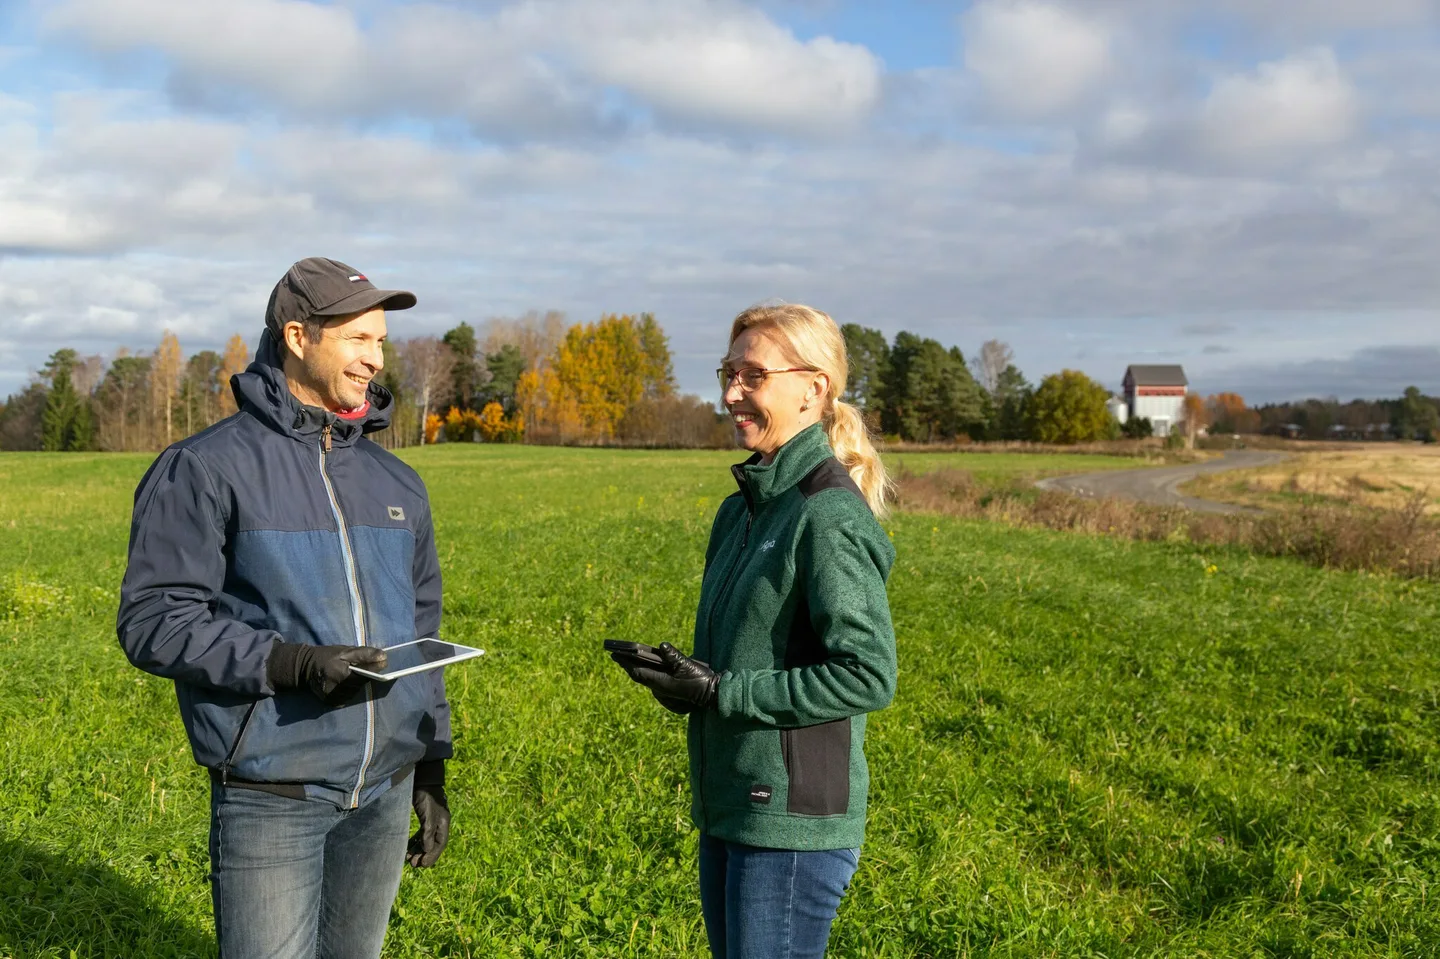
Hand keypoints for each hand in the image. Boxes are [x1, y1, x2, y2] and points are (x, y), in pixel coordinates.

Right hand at [267, 642, 386, 703]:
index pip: (364, 677)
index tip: (380, 664)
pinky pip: (347, 698)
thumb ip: (365, 654)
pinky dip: (349, 691)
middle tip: (355, 669)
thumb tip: (384, 658)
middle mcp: (335, 689)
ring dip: (355, 684)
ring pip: (355, 692)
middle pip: (360, 685)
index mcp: (339, 673)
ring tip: (348, 675)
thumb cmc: (327, 656)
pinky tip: (343, 683)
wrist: (304, 667)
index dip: (373, 671)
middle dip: (362, 677)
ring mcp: (332, 698)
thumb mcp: (346, 651)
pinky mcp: (330, 703)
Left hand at [408, 774, 449, 867]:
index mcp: (443, 823)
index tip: (423, 865)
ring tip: (409, 858)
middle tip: (414, 865)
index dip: (432, 856)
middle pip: (433, 843)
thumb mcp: (428, 814)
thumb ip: (428, 832)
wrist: (422, 778)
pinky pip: (421, 833)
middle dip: (424, 855)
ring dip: (419, 850)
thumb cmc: (426, 795)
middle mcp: (439, 822)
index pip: (440, 844)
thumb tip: (428, 849)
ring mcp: (432, 819)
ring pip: (426, 839)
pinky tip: (408, 847)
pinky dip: (416, 841)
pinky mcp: (425, 816)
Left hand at [613, 643, 718, 710]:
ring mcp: (662, 690)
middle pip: (638, 675)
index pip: (638, 672)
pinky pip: (651, 679)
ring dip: (636, 667)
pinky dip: (646, 671)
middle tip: (615, 654)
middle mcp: (659, 688)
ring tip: (626, 657)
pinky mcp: (667, 690)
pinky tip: (644, 664)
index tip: (614, 654)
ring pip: (644, 678)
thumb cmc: (700, 680)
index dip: (625, 663)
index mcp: (661, 683)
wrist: (711, 694)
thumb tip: (663, 645)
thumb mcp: (689, 665)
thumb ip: (675, 656)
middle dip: (627, 664)